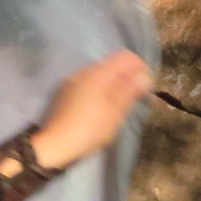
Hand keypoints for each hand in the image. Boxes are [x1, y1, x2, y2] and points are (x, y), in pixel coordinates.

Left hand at [30, 48, 155, 170]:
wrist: (55, 144)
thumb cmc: (90, 129)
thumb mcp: (115, 112)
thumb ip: (129, 91)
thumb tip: (144, 76)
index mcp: (98, 74)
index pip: (125, 57)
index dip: (139, 67)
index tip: (145, 85)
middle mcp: (84, 71)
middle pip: (111, 64)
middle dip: (125, 76)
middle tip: (133, 96)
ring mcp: (72, 80)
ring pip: (99, 73)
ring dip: (112, 83)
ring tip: (118, 103)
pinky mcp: (65, 91)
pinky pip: (88, 82)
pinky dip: (99, 88)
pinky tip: (100, 106)